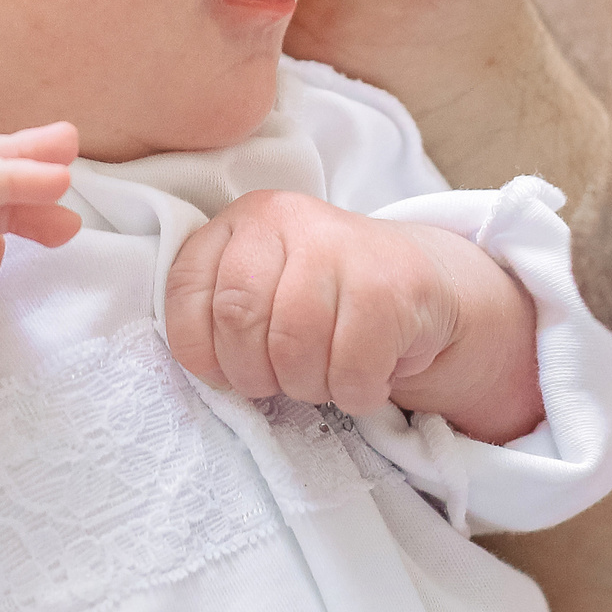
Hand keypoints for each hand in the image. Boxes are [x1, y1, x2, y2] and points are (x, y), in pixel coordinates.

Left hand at [163, 190, 543, 445]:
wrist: (423, 285)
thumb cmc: (326, 299)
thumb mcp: (265, 287)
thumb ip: (218, 309)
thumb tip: (200, 363)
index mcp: (246, 219)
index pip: (187, 290)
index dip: (200, 349)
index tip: (225, 368)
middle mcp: (290, 219)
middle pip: (237, 320)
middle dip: (254, 373)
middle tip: (282, 379)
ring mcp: (343, 246)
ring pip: (292, 349)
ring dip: (308, 386)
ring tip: (327, 374)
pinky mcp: (393, 287)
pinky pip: (350, 370)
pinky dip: (355, 392)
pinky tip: (368, 375)